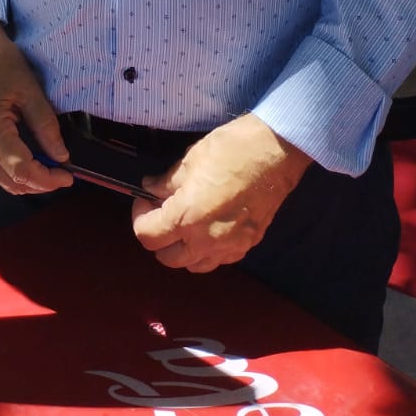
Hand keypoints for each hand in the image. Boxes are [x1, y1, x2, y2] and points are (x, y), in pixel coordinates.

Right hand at [0, 21, 72, 196]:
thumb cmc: (0, 62)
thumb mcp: (29, 89)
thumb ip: (45, 125)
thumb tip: (61, 156)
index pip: (20, 169)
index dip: (47, 178)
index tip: (68, 176)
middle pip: (11, 181)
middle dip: (40, 183)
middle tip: (63, 174)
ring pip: (2, 180)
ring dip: (28, 181)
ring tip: (50, 168)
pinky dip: (15, 172)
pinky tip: (32, 160)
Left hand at [131, 113, 310, 272]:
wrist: (276, 151)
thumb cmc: (231, 149)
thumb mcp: (190, 160)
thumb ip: (166, 182)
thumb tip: (150, 188)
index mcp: (187, 217)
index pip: (147, 236)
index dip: (139, 217)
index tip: (144, 199)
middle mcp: (206, 240)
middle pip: (168, 258)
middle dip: (158, 236)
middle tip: (160, 210)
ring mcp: (230, 246)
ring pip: (194, 265)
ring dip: (181, 249)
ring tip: (183, 223)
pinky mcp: (248, 245)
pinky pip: (219, 260)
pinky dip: (207, 250)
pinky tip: (208, 228)